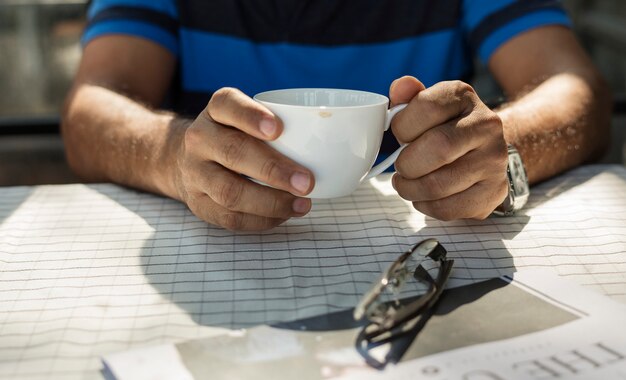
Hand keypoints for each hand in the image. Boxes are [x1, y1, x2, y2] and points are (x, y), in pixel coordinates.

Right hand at [175, 87, 314, 230]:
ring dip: (271, 202)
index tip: (278, 129)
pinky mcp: (199, 203)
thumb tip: (334, 145)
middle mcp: (200, 138)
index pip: (227, 105)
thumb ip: (280, 125)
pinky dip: (261, 220)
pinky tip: (283, 216)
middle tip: (307, 182)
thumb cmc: (236, 136)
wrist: (188, 160)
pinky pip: (230, 217)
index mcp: (216, 110)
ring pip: (230, 192)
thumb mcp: (248, 119)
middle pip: (233, 152)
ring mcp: (195, 173)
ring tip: (302, 204)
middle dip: (273, 169)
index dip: (251, 116)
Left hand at [389, 76, 508, 219]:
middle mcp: (486, 125)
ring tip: (407, 184)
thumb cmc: (445, 128)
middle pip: (438, 148)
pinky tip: (424, 197)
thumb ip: (409, 98)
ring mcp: (494, 160)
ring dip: (411, 190)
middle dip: (407, 164)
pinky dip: (426, 206)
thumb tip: (400, 86)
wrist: (485, 149)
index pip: (427, 107)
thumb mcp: (428, 105)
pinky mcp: (494, 191)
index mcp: (463, 96)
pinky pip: (449, 208)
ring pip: (439, 184)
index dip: (402, 127)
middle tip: (400, 168)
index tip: (399, 136)